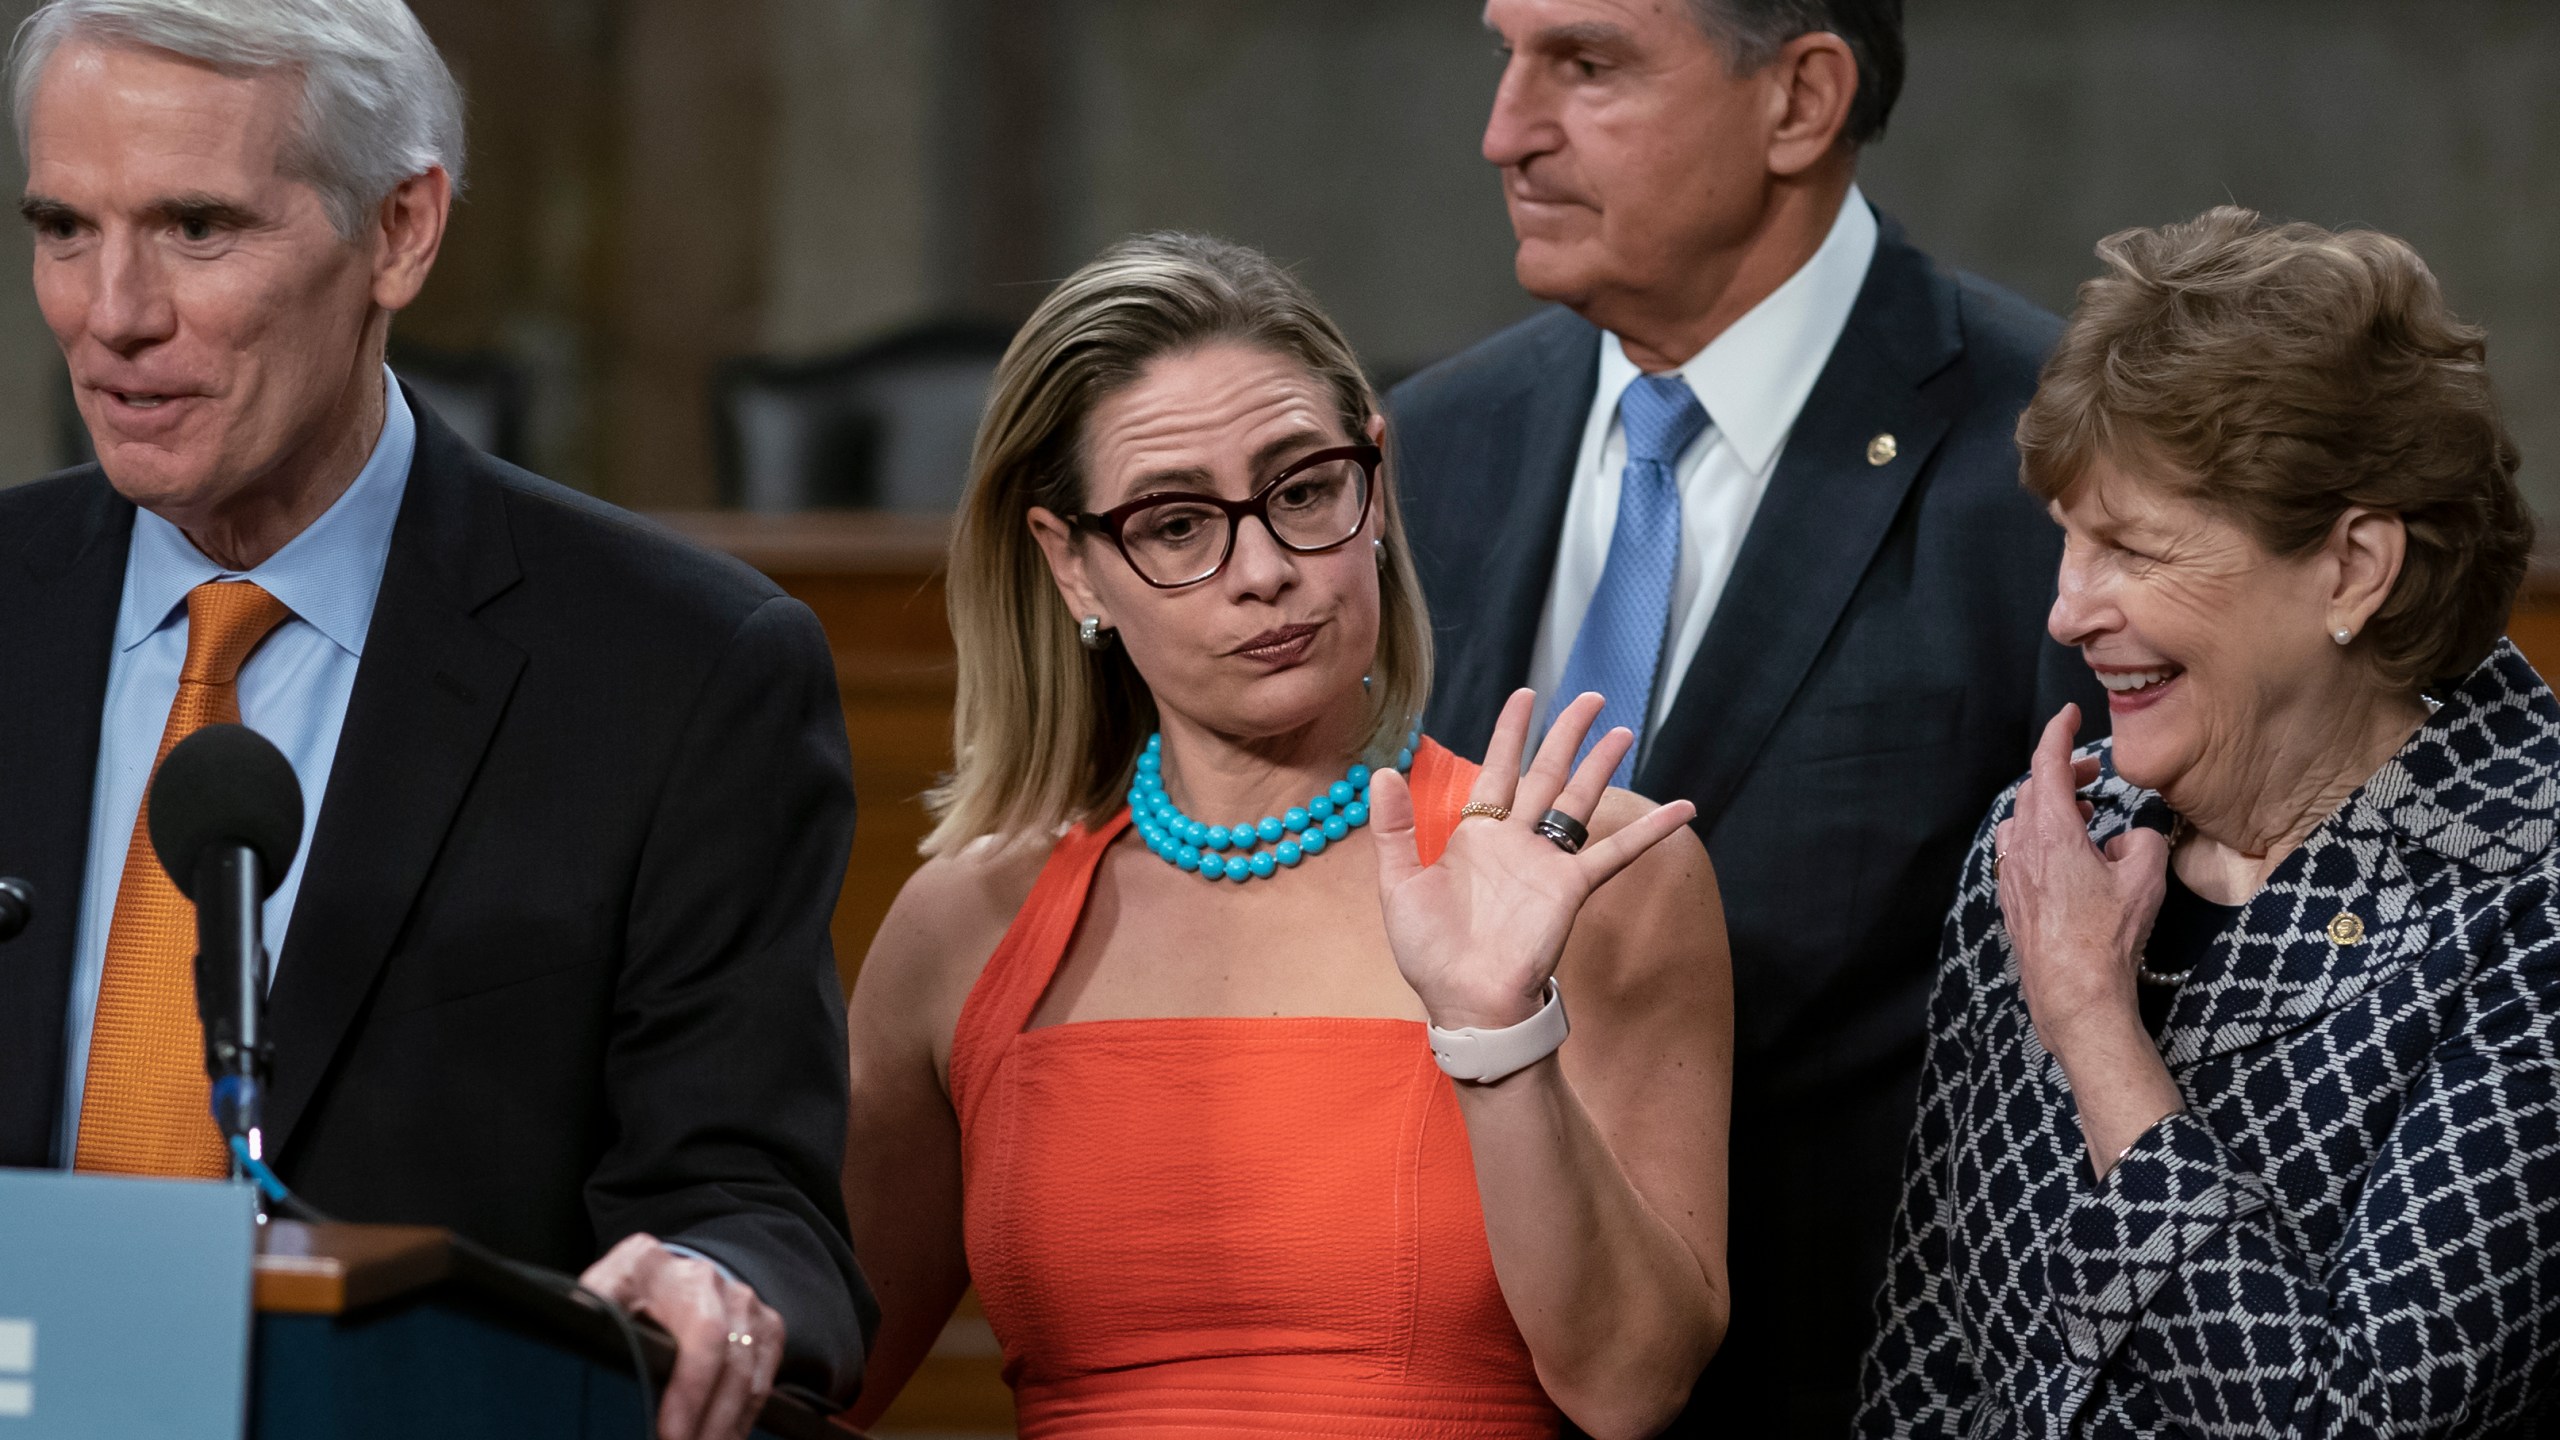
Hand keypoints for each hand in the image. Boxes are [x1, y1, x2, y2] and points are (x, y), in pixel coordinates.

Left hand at [580, 1234, 784, 1439]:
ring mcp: (742, 1299)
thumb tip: (572, 1349)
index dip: (687, 1388)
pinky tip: (721, 1439)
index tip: (669, 1435)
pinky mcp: (766, 1323)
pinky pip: (763, 1381)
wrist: (666, 1275)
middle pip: (725, 1354)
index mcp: (650, 1265)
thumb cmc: (621, 1300)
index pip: (692, 1330)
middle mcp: (704, 1277)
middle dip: (706, 1416)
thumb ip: (587, 1318)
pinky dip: (742, 1418)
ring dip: (724, 1425)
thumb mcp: (595, 1300)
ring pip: (746, 1374)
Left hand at [1370, 689, 1697, 1031]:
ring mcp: (1546, 863)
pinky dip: (1649, 831)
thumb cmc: (1430, 952)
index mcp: (1475, 837)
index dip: (1511, 734)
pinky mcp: (1571, 887)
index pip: (1497, 770)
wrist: (1465, 1000)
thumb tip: (1381, 772)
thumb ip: (1394, 829)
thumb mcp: (1398, 885)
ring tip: (1623, 731)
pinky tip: (1681, 809)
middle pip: (1547, 774)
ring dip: (1601, 766)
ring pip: (1579, 801)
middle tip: (1592, 698)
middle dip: (1567, 735)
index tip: (1526, 696)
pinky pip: (1616, 852)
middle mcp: (1515, 842)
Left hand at [1995, 704, 2168, 1059]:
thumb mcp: (2146, 878)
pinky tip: (2069, 856)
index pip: (2047, 764)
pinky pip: (2020, 852)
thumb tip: (2132, 837)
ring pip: (2022, 821)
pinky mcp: (2011, 899)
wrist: (2073, 992)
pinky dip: (2042, 837)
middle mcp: (2021, 848)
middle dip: (2062, 771)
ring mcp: (2011, 874)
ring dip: (2051, 807)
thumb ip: (2145, 840)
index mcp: (2051, 832)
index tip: (2070, 714)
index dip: (2059, 733)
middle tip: (2093, 770)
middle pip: (2033, 790)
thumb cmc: (2108, 936)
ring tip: (2087, 814)